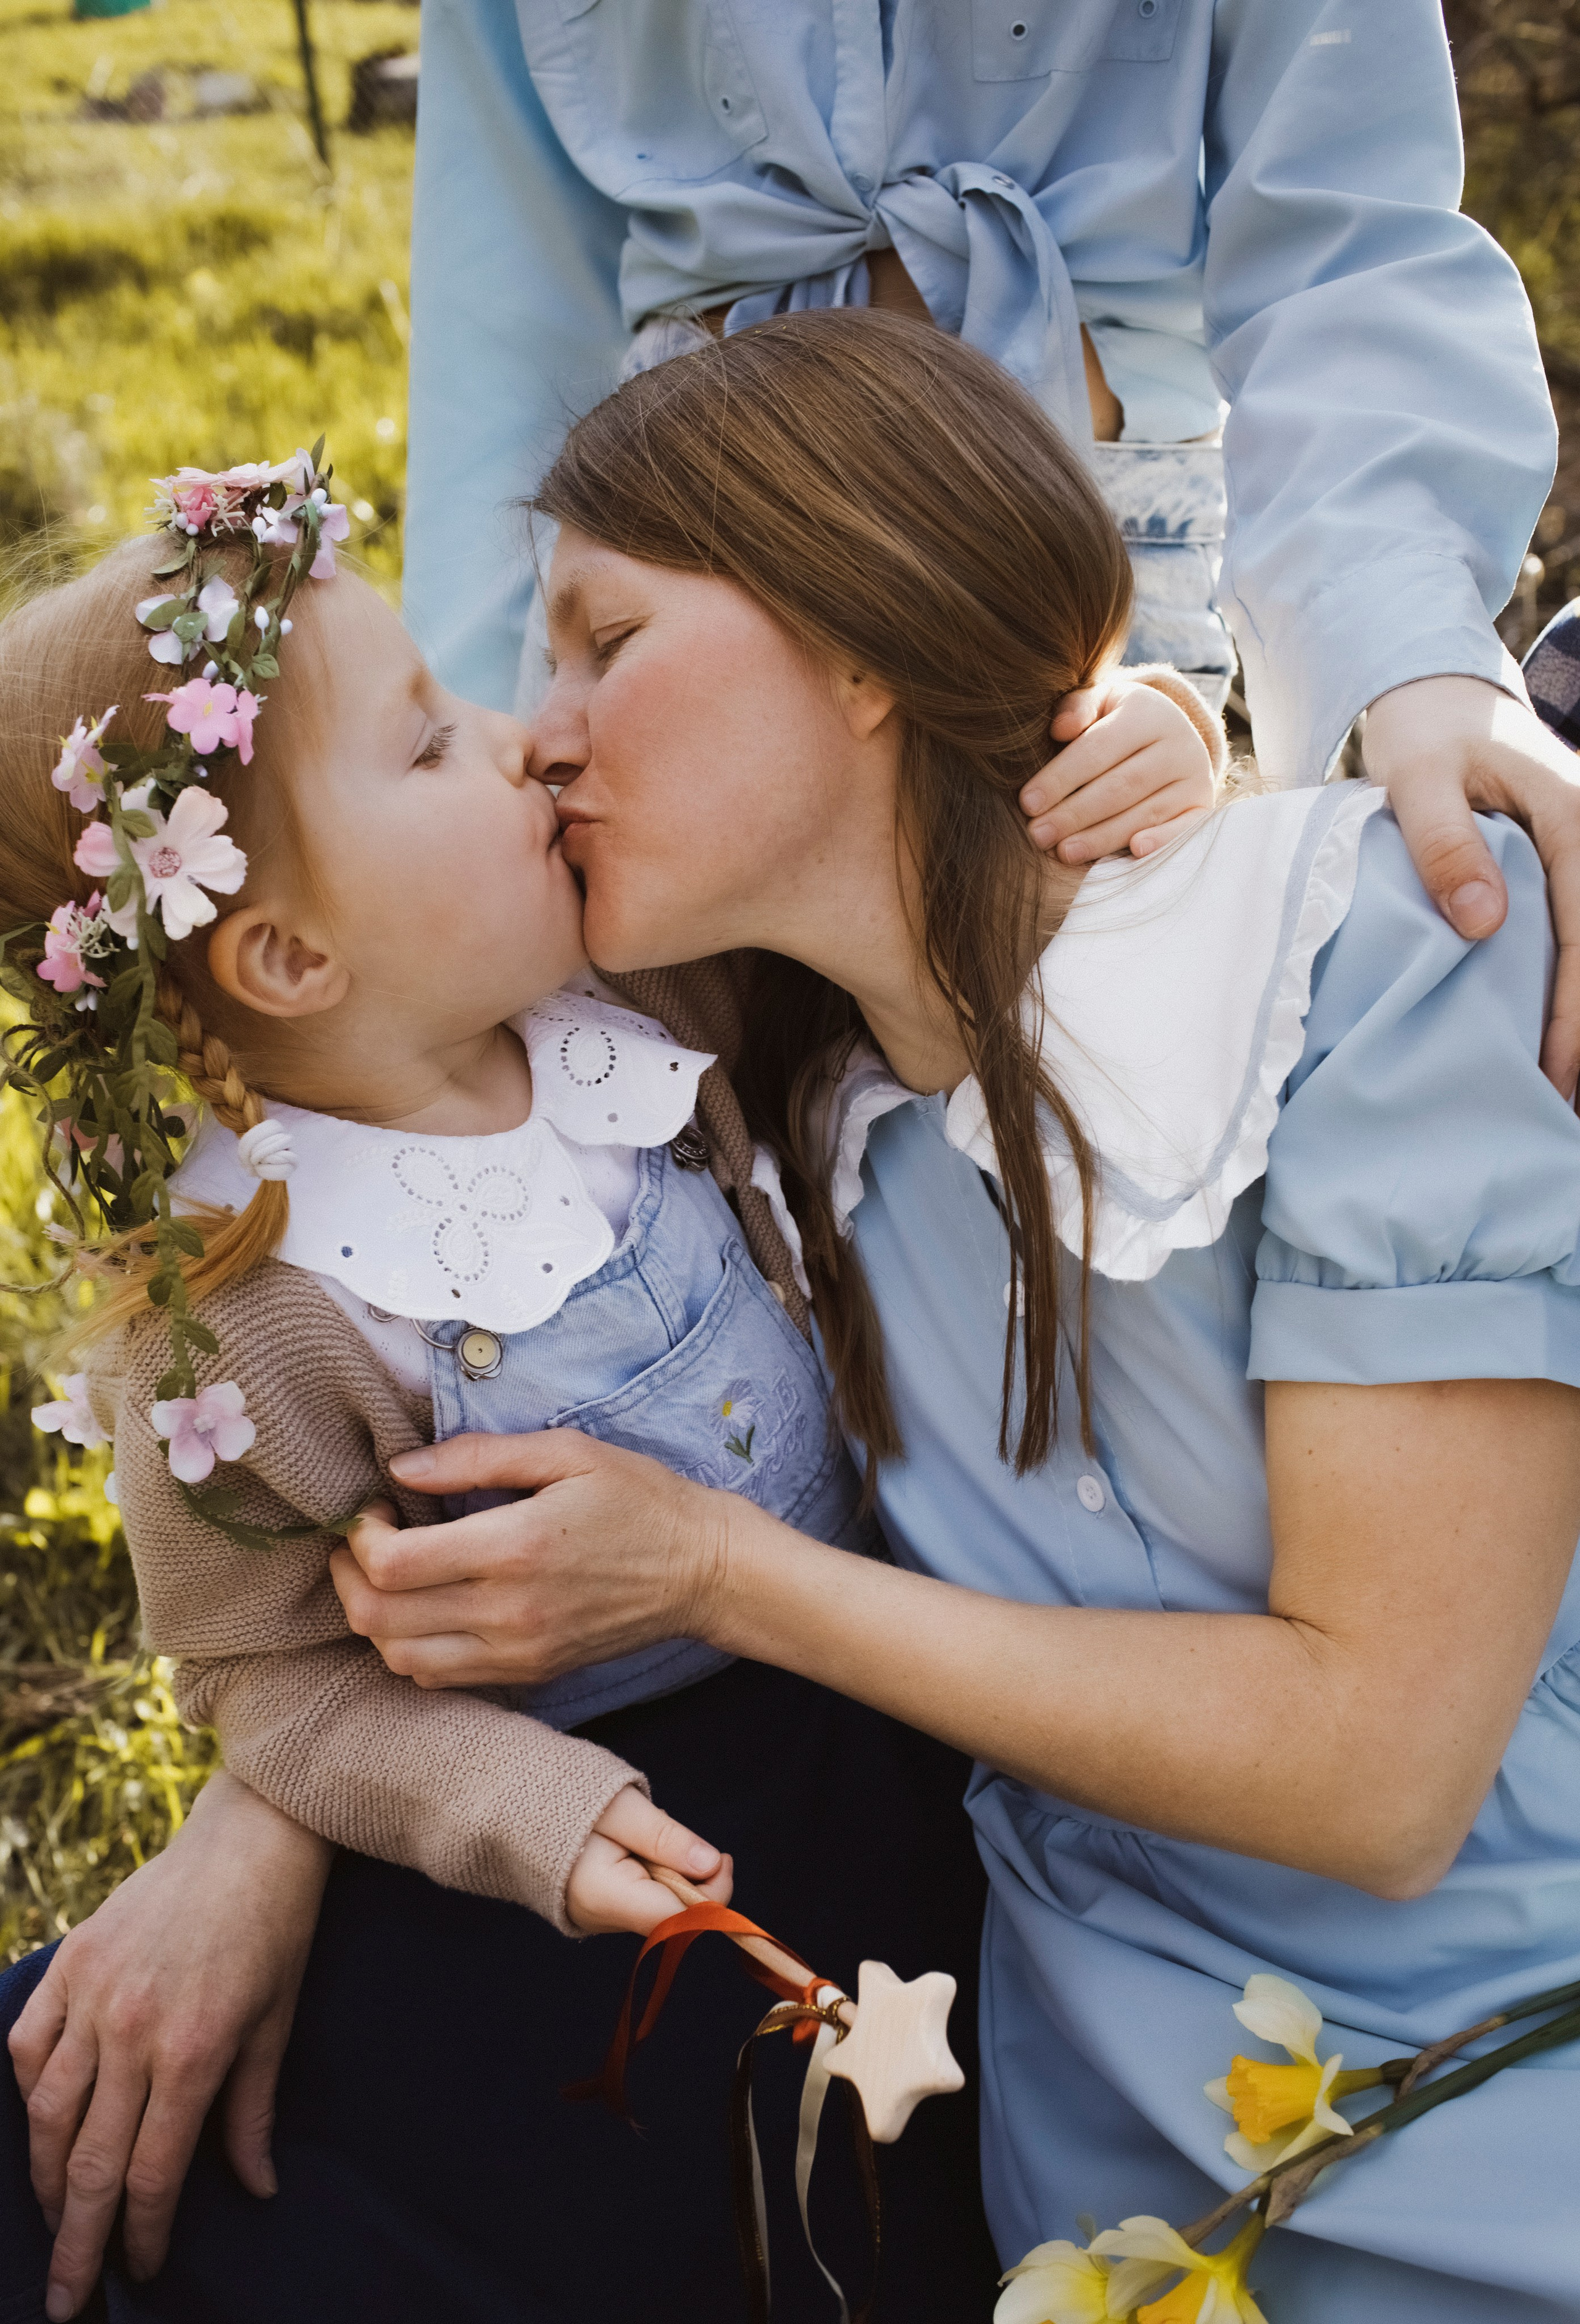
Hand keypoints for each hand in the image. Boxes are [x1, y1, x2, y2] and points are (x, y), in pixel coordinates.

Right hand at [7, 1772, 331, 2318]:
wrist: (252, 1836)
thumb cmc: (277, 1930)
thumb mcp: (278, 2024)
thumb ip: (254, 2114)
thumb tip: (258, 2191)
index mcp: (194, 2050)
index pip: (150, 2173)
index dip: (142, 2233)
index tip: (140, 2271)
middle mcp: (132, 2028)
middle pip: (87, 2161)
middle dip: (74, 2240)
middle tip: (64, 2301)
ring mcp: (92, 1992)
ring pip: (46, 2112)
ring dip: (44, 2179)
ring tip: (54, 2220)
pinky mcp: (69, 1960)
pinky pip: (27, 2045)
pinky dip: (26, 2091)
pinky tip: (41, 2124)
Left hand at [331, 1431, 730, 1688]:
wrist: (702, 1570)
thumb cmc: (638, 1498)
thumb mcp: (567, 1451)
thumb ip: (478, 1455)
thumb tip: (400, 1468)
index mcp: (516, 1546)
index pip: (393, 1564)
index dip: (360, 1535)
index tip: (375, 1506)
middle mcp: (510, 1611)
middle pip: (380, 1619)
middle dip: (349, 1576)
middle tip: (364, 1539)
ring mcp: (518, 1651)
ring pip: (400, 1658)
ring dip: (374, 1618)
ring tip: (389, 1575)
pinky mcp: (528, 1672)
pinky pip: (438, 1678)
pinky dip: (410, 1647)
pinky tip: (425, 1607)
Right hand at [565, 1784, 733, 1935]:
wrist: (507, 1802)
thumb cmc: (559, 1796)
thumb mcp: (620, 1806)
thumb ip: (665, 1837)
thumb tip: (711, 1863)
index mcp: (606, 1897)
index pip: (678, 1920)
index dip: (711, 1896)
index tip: (722, 1857)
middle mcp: (602, 1918)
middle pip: (672, 1912)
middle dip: (688, 1874)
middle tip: (670, 1831)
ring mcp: (598, 1915)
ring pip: (659, 1901)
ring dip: (667, 1867)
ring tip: (636, 1831)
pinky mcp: (599, 1905)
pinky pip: (642, 1894)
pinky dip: (650, 1869)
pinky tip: (629, 1843)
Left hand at [1019, 676, 1215, 862]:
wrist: (1171, 735)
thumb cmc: (1117, 721)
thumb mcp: (1100, 703)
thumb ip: (1078, 709)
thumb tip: (1060, 729)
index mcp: (1147, 712)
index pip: (1098, 748)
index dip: (1061, 778)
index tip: (1027, 803)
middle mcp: (1178, 743)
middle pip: (1120, 785)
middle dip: (1075, 813)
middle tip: (1038, 835)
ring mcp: (1195, 776)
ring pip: (1145, 812)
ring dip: (1102, 837)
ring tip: (1064, 852)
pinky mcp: (1203, 805)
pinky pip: (1184, 828)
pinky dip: (1161, 840)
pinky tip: (1133, 852)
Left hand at [1362, 675, 1579, 1094]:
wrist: (1439, 699)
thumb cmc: (1426, 735)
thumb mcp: (1417, 778)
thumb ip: (1445, 843)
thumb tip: (1483, 922)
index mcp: (1574, 816)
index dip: (1575, 1011)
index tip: (1557, 1072)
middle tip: (1559, 1106)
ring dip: (1578, 1016)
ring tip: (1561, 1092)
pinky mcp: (1567, 870)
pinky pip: (1575, 935)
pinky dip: (1566, 987)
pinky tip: (1552, 1042)